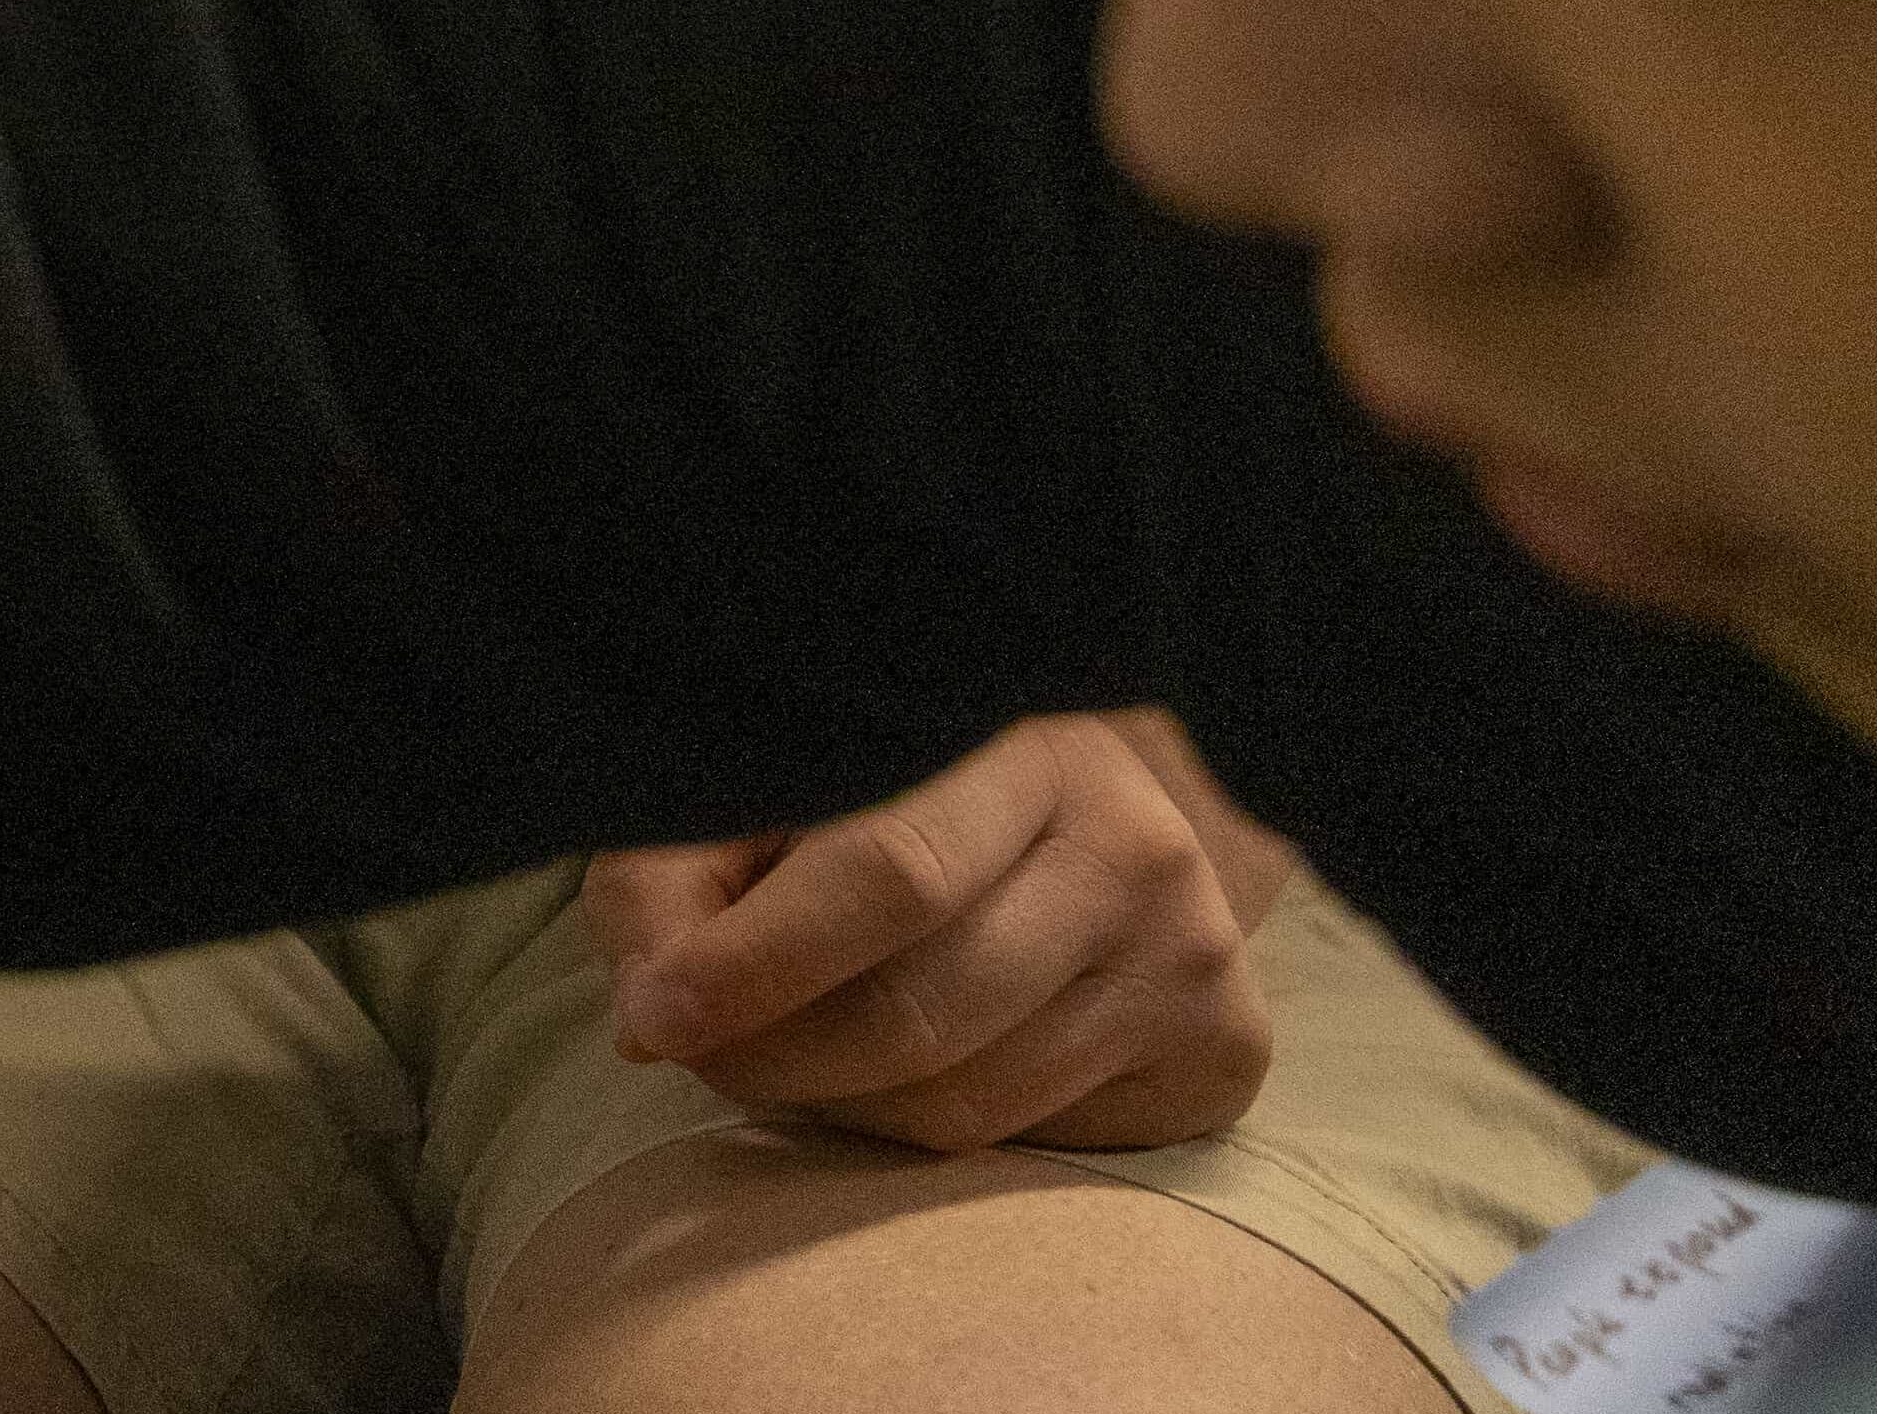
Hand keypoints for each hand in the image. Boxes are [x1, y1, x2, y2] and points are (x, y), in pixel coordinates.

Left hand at [583, 711, 1274, 1152]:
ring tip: (782, 1049)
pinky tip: (889, 1068)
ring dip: (831, 1099)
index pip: (886, 872)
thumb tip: (653, 1013)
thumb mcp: (763, 793)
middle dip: (772, 1054)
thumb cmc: (877, 794)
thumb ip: (677, 877)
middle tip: (690, 1050)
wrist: (1073, 823)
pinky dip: (917, 1127)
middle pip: (918, 1008)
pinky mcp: (1223, 1047)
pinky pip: (1024, 1140)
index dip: (754, 962)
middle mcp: (1131, 838)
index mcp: (1016, 736)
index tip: (654, 1017)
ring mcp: (1194, 947)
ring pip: (961, 1096)